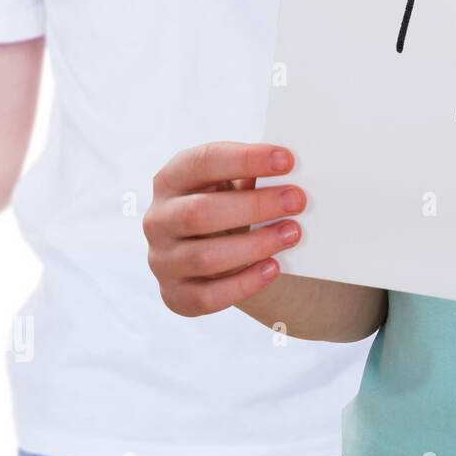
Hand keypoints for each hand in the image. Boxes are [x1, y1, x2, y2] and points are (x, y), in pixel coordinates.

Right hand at [143, 142, 304, 316]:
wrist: (213, 256)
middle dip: (254, 206)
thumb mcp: (232, 184)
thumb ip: (252, 175)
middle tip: (296, 200)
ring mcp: (162, 260)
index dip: (245, 159)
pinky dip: (244, 283)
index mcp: (171, 179)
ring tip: (292, 233)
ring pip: (204, 257)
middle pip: (199, 213)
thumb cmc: (228, 207)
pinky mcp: (175, 295)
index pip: (203, 162)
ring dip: (255, 245)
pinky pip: (207, 296)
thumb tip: (289, 174)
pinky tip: (273, 268)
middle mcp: (158, 220)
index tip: (287, 160)